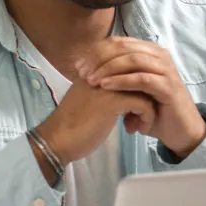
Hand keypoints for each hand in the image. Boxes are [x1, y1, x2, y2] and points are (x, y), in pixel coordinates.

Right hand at [36, 79, 156, 166]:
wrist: (57, 140)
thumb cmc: (73, 123)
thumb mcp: (92, 99)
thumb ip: (107, 89)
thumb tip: (130, 91)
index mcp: (96, 68)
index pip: (129, 65)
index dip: (139, 83)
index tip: (141, 102)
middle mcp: (103, 71)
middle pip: (140, 74)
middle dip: (148, 94)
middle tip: (144, 113)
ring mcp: (108, 85)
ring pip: (145, 89)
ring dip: (148, 108)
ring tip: (140, 123)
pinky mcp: (113, 101)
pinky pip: (144, 104)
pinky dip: (146, 118)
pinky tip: (135, 130)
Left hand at [75, 37, 205, 157]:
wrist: (179, 130)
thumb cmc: (153, 109)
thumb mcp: (130, 88)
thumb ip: (114, 74)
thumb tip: (85, 66)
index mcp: (149, 52)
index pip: (118, 42)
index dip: (95, 51)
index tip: (77, 65)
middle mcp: (159, 55)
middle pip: (123, 47)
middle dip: (99, 59)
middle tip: (82, 72)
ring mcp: (166, 69)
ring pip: (132, 59)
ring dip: (108, 68)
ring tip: (91, 80)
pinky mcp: (169, 86)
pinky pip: (142, 78)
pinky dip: (121, 81)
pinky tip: (106, 86)